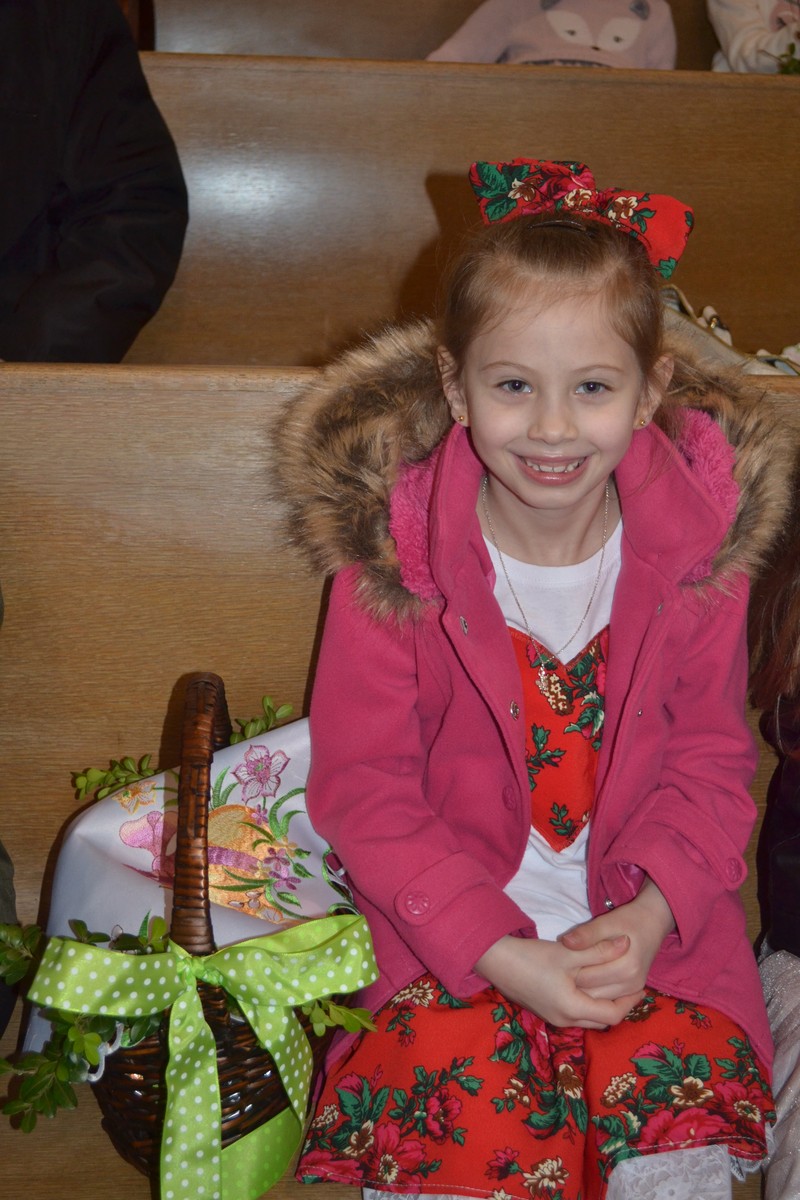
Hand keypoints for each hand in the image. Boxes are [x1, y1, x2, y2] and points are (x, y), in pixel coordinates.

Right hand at [475, 933, 644, 1028]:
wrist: (495, 960)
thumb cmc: (532, 956)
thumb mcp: (569, 952)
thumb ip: (600, 950)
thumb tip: (628, 943)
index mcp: (573, 1008)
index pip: (613, 1015)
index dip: (630, 1002)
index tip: (641, 986)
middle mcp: (564, 1020)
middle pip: (602, 1021)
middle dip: (619, 1005)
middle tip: (631, 987)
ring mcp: (553, 1018)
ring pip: (588, 1018)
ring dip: (603, 1005)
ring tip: (613, 985)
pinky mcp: (545, 1011)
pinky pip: (575, 1014)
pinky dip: (588, 1003)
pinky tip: (588, 985)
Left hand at [558, 877, 674, 1001]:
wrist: (652, 923)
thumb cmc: (628, 920)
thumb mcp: (606, 922)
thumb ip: (586, 933)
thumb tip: (564, 942)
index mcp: (626, 966)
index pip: (586, 977)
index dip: (568, 971)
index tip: (558, 963)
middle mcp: (632, 983)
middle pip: (591, 992)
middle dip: (574, 983)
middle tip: (561, 971)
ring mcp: (634, 990)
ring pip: (598, 1000)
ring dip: (583, 990)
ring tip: (570, 975)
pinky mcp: (633, 991)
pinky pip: (608, 998)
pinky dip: (595, 992)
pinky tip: (585, 981)